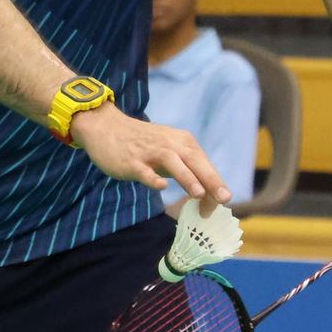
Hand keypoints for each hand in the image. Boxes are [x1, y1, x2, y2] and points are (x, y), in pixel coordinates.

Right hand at [70, 103, 231, 215]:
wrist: (107, 128)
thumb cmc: (145, 144)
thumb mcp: (170, 151)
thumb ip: (188, 169)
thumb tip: (210, 195)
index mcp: (183, 142)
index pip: (204, 164)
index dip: (215, 184)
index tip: (222, 203)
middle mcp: (169, 144)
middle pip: (194, 161)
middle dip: (211, 179)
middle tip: (224, 198)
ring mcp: (149, 152)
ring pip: (172, 162)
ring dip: (186, 177)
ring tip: (198, 193)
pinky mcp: (131, 161)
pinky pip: (143, 170)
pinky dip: (152, 178)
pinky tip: (161, 186)